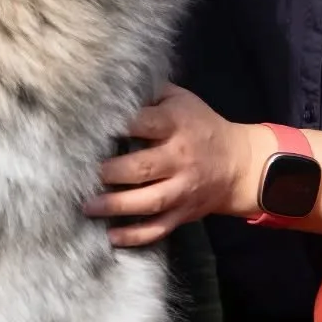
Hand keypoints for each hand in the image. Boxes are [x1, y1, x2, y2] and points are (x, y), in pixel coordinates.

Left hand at [82, 85, 268, 247]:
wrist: (239, 164)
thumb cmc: (200, 125)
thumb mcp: (181, 99)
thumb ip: (150, 92)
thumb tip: (110, 84)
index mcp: (177, 125)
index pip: (145, 124)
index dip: (117, 126)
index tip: (89, 130)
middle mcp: (180, 158)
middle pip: (142, 168)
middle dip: (110, 172)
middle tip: (82, 173)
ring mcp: (182, 189)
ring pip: (148, 202)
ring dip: (116, 206)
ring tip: (88, 206)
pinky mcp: (183, 213)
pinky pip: (158, 229)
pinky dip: (135, 236)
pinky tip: (111, 236)